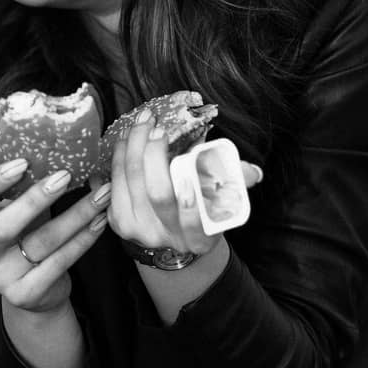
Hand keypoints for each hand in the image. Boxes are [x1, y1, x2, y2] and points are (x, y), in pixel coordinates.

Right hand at [0, 160, 110, 314]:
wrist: (35, 290)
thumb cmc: (24, 236)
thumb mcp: (15, 213)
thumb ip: (20, 190)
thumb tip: (53, 148)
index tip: (21, 162)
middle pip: (3, 227)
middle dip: (35, 200)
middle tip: (64, 176)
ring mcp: (0, 277)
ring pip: (41, 243)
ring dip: (75, 216)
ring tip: (100, 195)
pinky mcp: (25, 294)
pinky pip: (60, 262)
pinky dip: (83, 239)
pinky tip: (100, 221)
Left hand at [106, 111, 222, 258]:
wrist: (171, 243)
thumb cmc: (200, 214)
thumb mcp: (222, 206)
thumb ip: (235, 185)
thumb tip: (252, 171)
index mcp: (200, 238)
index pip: (195, 222)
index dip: (190, 199)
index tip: (188, 169)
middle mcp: (168, 238)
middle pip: (157, 194)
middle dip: (154, 155)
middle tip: (156, 127)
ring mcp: (139, 231)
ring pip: (131, 183)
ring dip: (133, 147)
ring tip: (140, 124)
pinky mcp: (118, 222)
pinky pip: (115, 183)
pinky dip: (118, 157)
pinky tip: (125, 139)